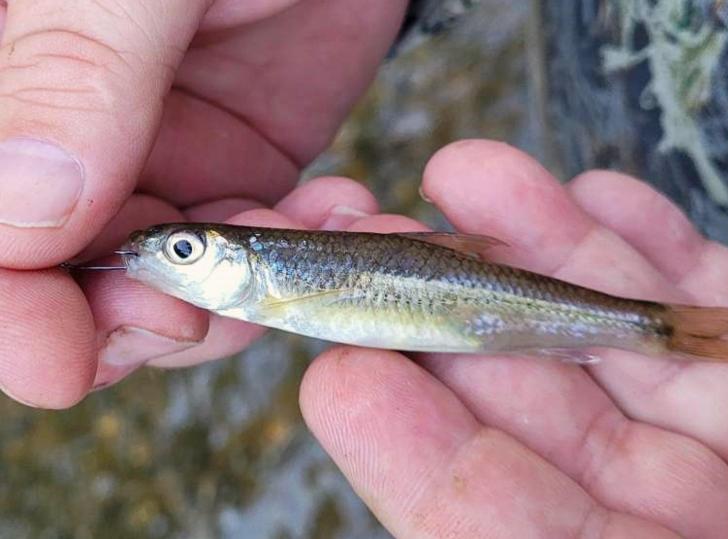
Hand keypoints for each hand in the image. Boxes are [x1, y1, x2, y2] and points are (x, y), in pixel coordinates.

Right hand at [0, 0, 408, 406]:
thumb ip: (73, 70)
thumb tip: (20, 217)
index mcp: (10, 78)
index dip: (10, 313)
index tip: (61, 360)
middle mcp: (67, 136)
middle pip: (66, 283)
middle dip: (127, 326)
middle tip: (193, 319)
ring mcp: (156, 161)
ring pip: (167, 290)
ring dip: (231, 303)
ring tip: (290, 248)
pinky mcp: (243, 170)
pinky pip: (259, 252)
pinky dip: (301, 258)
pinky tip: (338, 212)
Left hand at [298, 140, 727, 537]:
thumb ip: (509, 533)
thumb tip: (365, 415)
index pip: (484, 513)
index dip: (409, 444)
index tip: (338, 367)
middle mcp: (662, 520)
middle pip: (540, 403)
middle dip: (458, 310)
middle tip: (381, 232)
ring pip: (621, 334)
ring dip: (546, 249)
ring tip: (472, 177)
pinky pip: (724, 306)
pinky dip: (665, 251)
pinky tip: (602, 195)